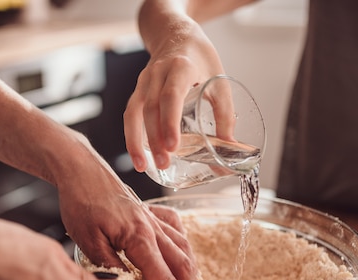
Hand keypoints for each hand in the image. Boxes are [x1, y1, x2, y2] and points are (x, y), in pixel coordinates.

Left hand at [58, 166, 200, 279]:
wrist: (81, 170)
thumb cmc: (81, 202)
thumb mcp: (87, 240)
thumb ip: (108, 265)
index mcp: (138, 236)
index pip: (161, 274)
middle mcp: (151, 227)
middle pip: (180, 262)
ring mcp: (153, 217)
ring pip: (182, 245)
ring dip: (191, 268)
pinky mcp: (149, 209)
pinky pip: (175, 225)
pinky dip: (183, 239)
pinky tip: (184, 249)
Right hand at [123, 18, 224, 171]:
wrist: (175, 34)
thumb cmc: (200, 59)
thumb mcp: (219, 81)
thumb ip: (224, 114)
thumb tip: (227, 148)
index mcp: (180, 68)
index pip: (171, 96)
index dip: (170, 122)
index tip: (173, 146)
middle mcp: (157, 73)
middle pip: (150, 109)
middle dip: (155, 139)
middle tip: (165, 163)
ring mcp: (143, 82)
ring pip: (134, 113)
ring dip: (136, 141)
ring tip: (144, 167)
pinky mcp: (137, 91)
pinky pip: (130, 115)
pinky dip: (131, 137)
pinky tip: (139, 156)